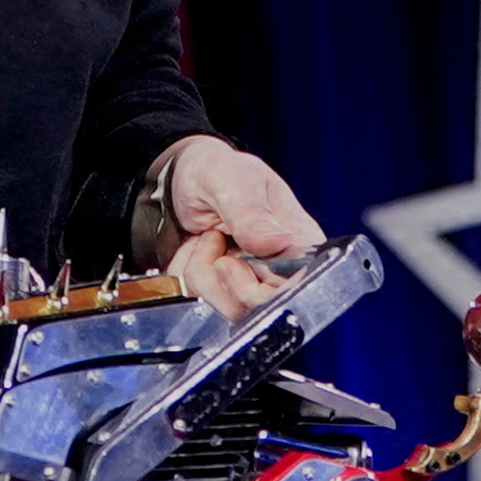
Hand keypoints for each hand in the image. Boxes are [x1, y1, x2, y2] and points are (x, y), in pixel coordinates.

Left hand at [153, 136, 324, 312]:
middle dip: (223, 279)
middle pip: (261, 308)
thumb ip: (252, 214)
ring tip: (205, 236)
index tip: (231, 260)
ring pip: (229, 309)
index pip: (297, 289)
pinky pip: (201, 302)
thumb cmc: (217, 171)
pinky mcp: (222, 290)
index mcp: (299, 242)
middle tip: (212, 239)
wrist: (181, 178)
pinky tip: (194, 248)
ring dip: (201, 271)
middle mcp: (280, 269)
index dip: (262, 290)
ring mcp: (251, 283)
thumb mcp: (232, 181)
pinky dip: (187, 274)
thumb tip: (277, 244)